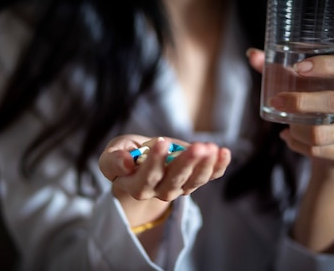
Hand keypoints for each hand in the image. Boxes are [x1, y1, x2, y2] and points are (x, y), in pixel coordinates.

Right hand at [98, 135, 230, 201]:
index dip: (154, 163)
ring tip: (212, 148)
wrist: (138, 162)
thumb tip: (126, 162)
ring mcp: (178, 188)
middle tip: (197, 147)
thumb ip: (114, 161)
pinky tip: (224, 152)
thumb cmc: (123, 156)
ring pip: (194, 181)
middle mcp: (158, 191)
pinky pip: (209, 176)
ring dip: (205, 165)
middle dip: (187, 164)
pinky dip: (218, 166)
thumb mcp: (110, 156)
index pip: (146, 179)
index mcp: (135, 186)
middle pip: (174, 182)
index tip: (161, 143)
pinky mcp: (193, 179)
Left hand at [247, 48, 333, 169]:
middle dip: (300, 102)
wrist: (331, 145)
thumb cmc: (314, 105)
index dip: (326, 65)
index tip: (299, 68)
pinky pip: (317, 151)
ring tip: (288, 125)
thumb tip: (252, 54)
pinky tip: (292, 138)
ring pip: (321, 133)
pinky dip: (297, 145)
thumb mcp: (300, 86)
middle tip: (276, 101)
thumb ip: (277, 70)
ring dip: (297, 130)